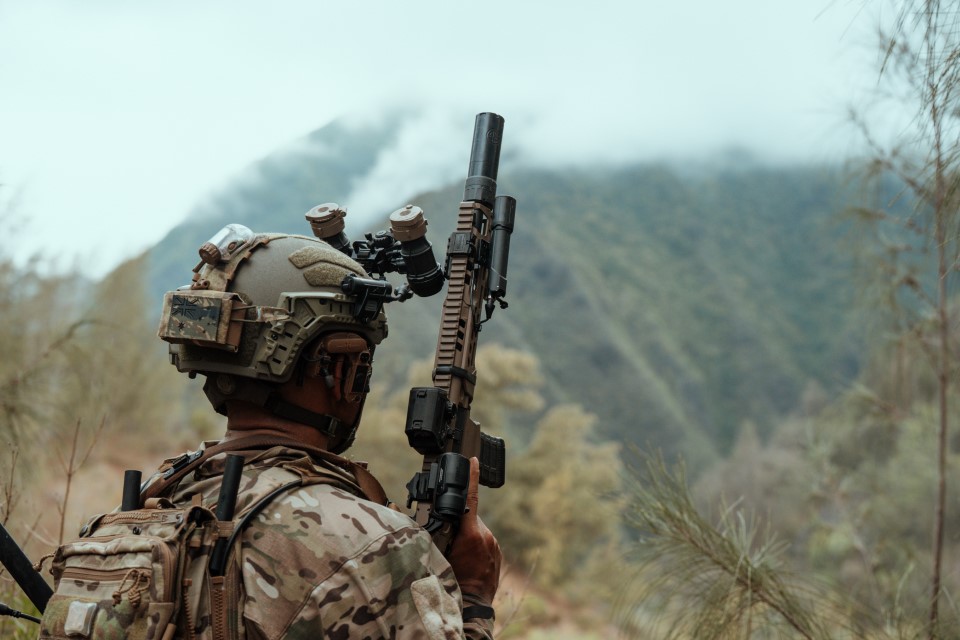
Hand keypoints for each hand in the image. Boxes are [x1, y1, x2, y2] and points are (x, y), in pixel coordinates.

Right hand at [446, 457, 501, 603]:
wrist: (474, 605)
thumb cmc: (453, 582)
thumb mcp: (439, 556)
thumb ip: (436, 534)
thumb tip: (426, 522)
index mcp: (470, 533)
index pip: (470, 498)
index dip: (471, 477)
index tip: (472, 460)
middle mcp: (485, 535)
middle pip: (468, 519)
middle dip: (457, 525)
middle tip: (449, 544)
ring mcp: (494, 544)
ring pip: (476, 532)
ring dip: (466, 538)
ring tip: (459, 558)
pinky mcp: (498, 553)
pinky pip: (483, 543)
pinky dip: (474, 547)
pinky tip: (468, 562)